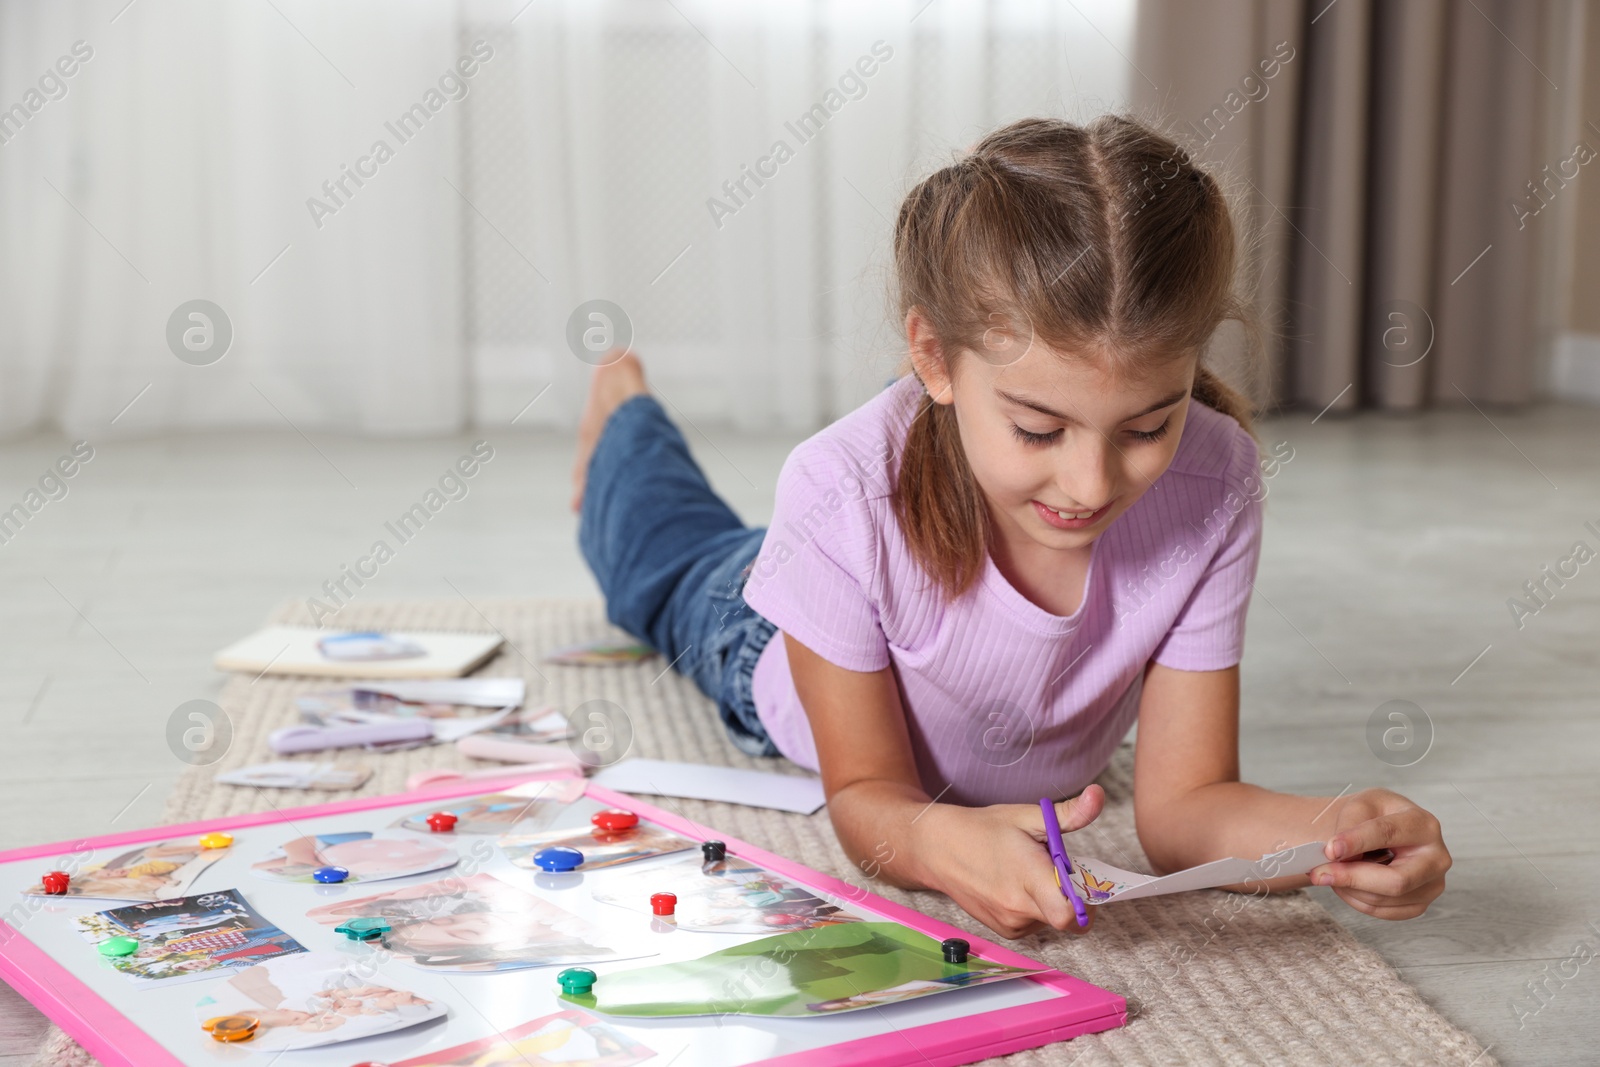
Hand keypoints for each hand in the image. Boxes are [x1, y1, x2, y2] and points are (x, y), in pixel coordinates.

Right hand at [914, 786, 1104, 938]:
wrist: (938, 849)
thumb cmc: (983, 829)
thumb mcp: (1027, 816)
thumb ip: (1068, 813)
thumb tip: (1098, 795)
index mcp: (1028, 878)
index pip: (1070, 914)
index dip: (1087, 902)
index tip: (1082, 880)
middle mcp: (1019, 908)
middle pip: (1067, 919)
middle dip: (1073, 897)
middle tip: (1058, 870)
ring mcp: (1010, 923)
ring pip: (1052, 921)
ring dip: (1052, 901)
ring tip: (1030, 872)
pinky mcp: (1005, 931)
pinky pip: (1035, 924)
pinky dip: (1036, 908)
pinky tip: (1017, 884)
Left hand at [1308, 788, 1448, 918]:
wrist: (1377, 832)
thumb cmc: (1371, 816)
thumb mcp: (1359, 806)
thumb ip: (1349, 825)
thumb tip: (1337, 854)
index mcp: (1423, 824)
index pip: (1388, 834)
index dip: (1356, 842)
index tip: (1329, 849)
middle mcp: (1436, 857)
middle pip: (1396, 881)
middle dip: (1352, 877)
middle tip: (1318, 873)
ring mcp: (1432, 885)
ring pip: (1385, 899)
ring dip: (1349, 888)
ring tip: (1329, 872)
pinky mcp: (1419, 904)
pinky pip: (1383, 911)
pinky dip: (1356, 900)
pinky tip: (1345, 884)